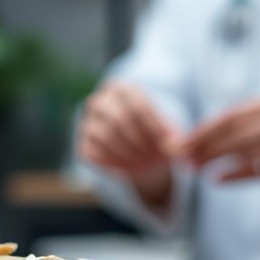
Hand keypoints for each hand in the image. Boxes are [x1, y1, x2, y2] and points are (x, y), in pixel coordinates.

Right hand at [78, 81, 177, 205]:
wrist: (134, 147)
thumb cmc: (153, 134)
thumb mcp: (165, 131)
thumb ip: (171, 137)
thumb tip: (176, 148)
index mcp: (122, 89)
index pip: (138, 106)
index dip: (155, 128)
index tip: (170, 145)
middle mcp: (100, 101)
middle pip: (120, 120)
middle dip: (142, 142)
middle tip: (159, 159)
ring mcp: (87, 122)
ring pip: (106, 137)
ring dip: (131, 155)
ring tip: (149, 165)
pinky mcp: (82, 143)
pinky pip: (96, 154)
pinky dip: (116, 164)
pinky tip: (132, 170)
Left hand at [171, 96, 259, 185]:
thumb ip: (240, 122)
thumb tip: (198, 136)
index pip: (227, 117)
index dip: (201, 131)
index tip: (180, 142)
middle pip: (232, 134)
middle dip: (202, 147)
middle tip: (181, 158)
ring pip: (243, 153)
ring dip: (214, 161)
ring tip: (194, 169)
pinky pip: (258, 171)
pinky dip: (234, 175)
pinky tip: (217, 179)